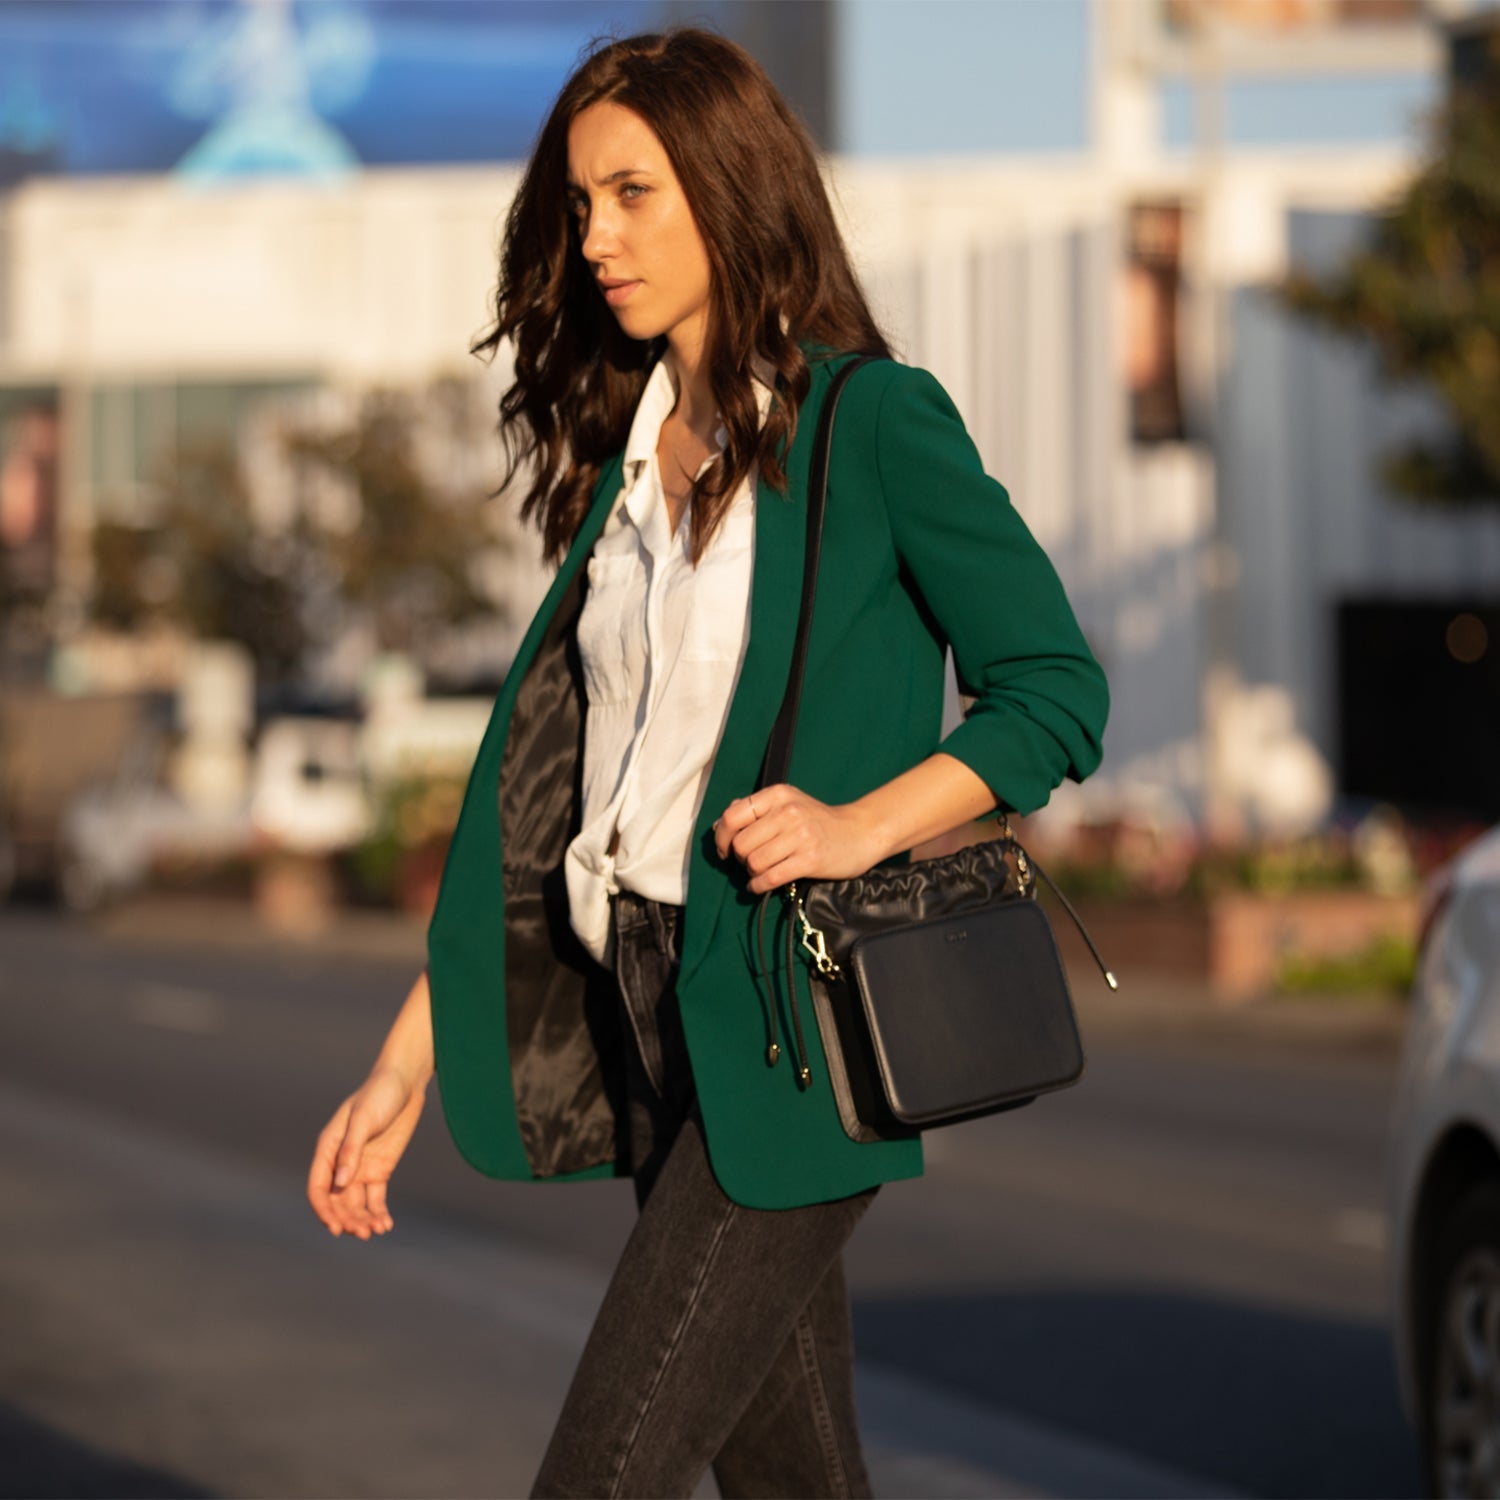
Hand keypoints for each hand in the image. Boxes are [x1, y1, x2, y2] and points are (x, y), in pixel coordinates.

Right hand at [307, 1066, 426, 1240]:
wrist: (405, 1083)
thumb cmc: (379, 1094)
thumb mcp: (364, 1119)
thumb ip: (351, 1149)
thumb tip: (339, 1183)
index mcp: (328, 1149)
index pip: (318, 1187)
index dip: (323, 1210)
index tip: (335, 1228)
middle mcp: (341, 1163)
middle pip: (337, 1201)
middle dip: (347, 1220)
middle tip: (363, 1233)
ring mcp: (360, 1168)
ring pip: (355, 1204)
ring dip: (363, 1220)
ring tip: (377, 1230)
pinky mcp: (380, 1170)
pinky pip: (375, 1198)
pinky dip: (378, 1213)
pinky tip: (385, 1225)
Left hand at [713, 783, 886, 893]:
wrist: (859, 832)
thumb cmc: (818, 821)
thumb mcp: (787, 804)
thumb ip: (754, 810)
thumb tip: (719, 825)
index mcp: (778, 795)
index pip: (732, 816)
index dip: (722, 837)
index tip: (725, 850)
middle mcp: (788, 812)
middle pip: (741, 844)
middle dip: (740, 858)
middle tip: (750, 861)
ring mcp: (800, 835)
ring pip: (754, 862)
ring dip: (751, 873)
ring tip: (760, 872)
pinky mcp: (810, 859)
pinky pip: (770, 878)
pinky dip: (758, 886)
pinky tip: (760, 885)